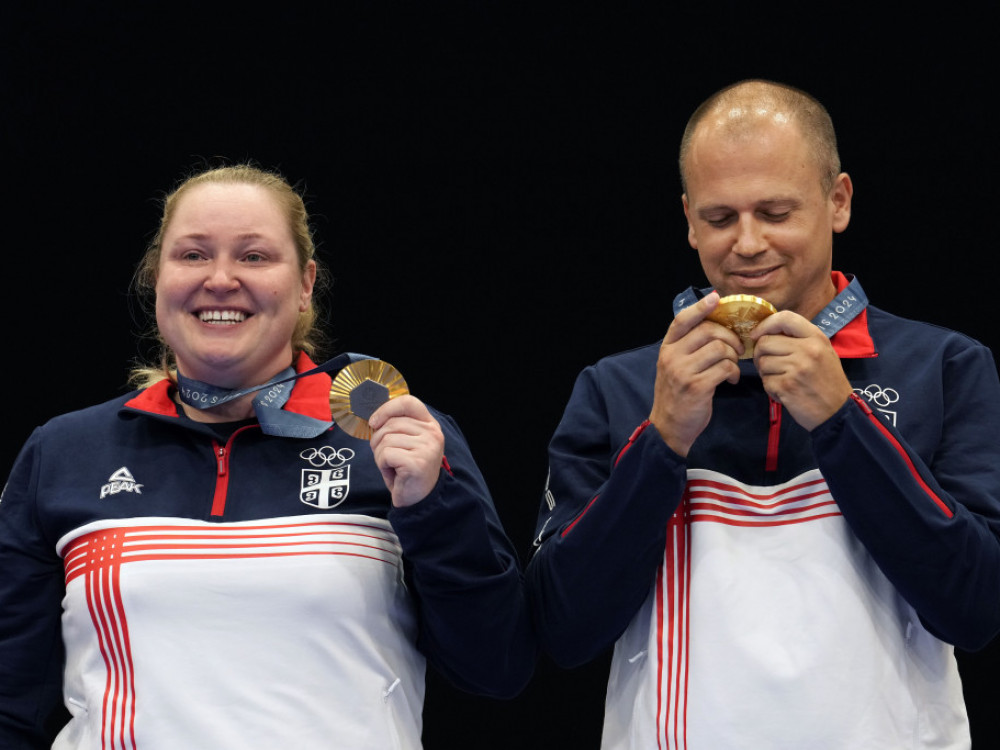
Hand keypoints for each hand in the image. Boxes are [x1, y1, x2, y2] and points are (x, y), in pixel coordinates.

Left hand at [368, 395, 444, 506]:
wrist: (417, 499)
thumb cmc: (406, 470)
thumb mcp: (404, 442)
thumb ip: (395, 427)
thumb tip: (374, 419)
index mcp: (430, 425)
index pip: (408, 402)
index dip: (387, 409)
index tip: (375, 422)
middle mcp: (432, 433)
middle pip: (390, 424)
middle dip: (379, 441)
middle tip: (388, 457)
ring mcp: (427, 447)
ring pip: (385, 440)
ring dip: (381, 456)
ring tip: (393, 466)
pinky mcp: (417, 462)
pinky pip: (385, 454)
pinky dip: (382, 465)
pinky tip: (394, 473)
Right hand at [649, 291, 743, 456]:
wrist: (669, 426)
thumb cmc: (677, 394)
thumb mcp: (675, 366)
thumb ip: (688, 347)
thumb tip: (715, 325)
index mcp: (667, 348)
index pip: (683, 319)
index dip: (701, 307)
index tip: (716, 298)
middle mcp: (672, 356)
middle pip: (709, 331)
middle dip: (730, 337)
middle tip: (737, 349)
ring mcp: (683, 371)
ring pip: (720, 349)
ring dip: (733, 357)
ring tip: (732, 367)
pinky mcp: (697, 387)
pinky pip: (724, 368)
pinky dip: (733, 372)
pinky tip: (730, 380)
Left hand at [750, 312, 853, 430]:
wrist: (838, 411)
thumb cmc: (828, 381)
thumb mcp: (822, 352)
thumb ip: (800, 339)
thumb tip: (768, 331)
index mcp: (816, 338)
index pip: (785, 318)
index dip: (765, 324)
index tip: (757, 335)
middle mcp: (807, 350)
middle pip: (765, 342)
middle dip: (761, 354)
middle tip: (769, 365)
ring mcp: (797, 368)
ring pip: (762, 362)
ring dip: (766, 373)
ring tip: (781, 379)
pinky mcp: (787, 386)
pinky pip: (765, 381)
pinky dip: (770, 388)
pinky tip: (784, 392)